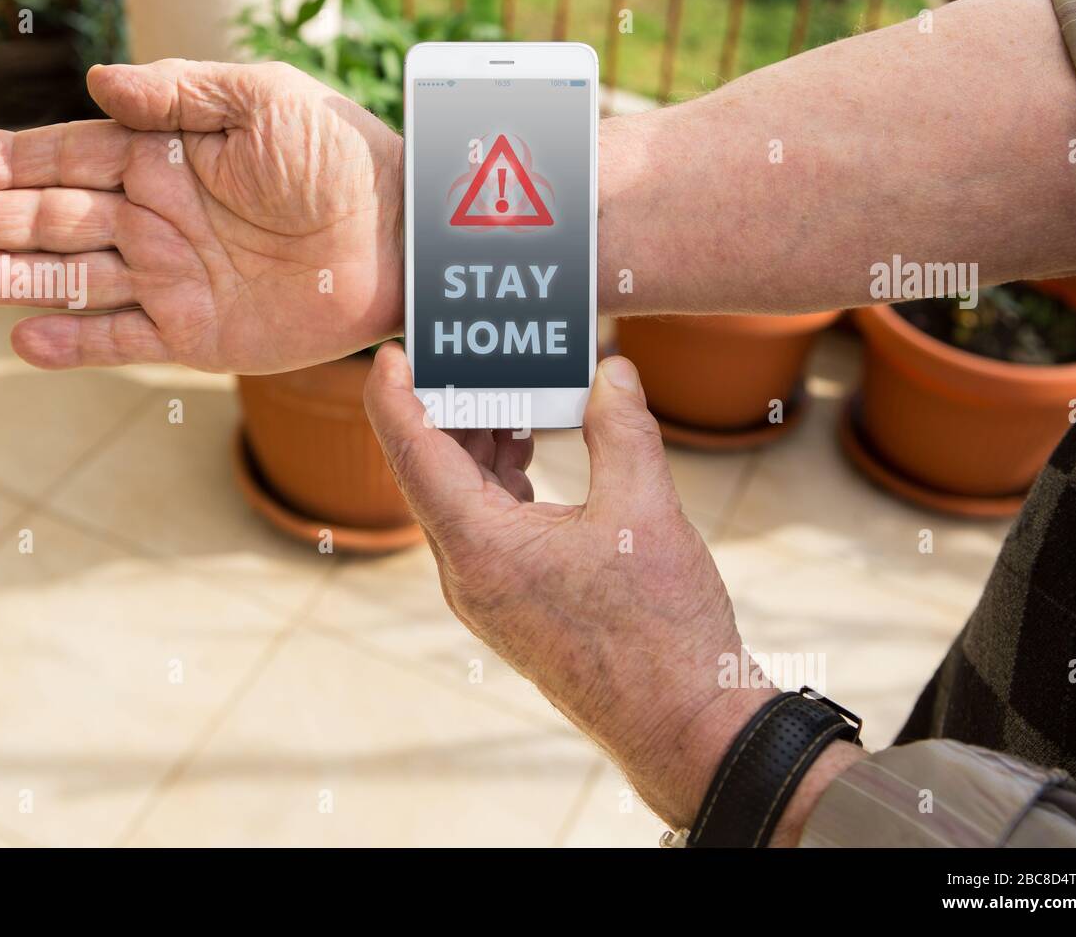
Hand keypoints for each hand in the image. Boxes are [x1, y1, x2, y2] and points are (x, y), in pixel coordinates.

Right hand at [0, 59, 403, 372]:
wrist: (401, 237)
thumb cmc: (341, 156)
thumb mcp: (262, 101)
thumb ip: (179, 95)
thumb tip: (98, 86)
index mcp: (162, 157)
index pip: (67, 157)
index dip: (9, 163)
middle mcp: (155, 218)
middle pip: (51, 220)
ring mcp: (171, 279)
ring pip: (73, 279)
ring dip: (10, 279)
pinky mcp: (196, 335)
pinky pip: (123, 340)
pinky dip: (74, 341)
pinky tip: (23, 336)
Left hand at [363, 345, 863, 841]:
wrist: (683, 725)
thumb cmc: (661, 629)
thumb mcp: (645, 510)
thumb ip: (621, 429)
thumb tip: (610, 371)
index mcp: (479, 547)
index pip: (411, 451)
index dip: (394, 394)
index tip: (391, 350)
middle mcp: (466, 574)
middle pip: (429, 471)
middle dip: (448, 406)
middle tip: (473, 351)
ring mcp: (485, 595)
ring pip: (457, 500)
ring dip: (477, 444)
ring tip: (512, 393)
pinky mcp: (510, 605)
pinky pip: (482, 528)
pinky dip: (496, 482)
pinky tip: (530, 454)